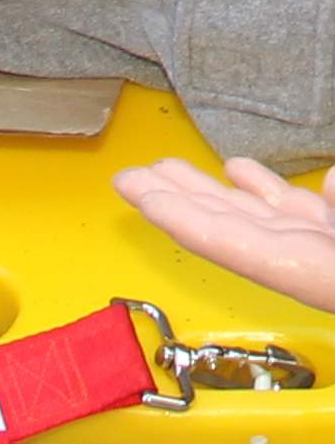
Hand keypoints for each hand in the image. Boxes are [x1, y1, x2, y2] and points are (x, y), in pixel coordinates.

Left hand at [115, 154, 334, 310]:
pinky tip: (233, 170)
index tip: (144, 201)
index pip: (234, 246)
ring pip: (254, 215)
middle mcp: (309, 264)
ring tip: (164, 167)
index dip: (184, 221)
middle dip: (176, 202)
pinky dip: (261, 188)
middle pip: (229, 228)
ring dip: (207, 190)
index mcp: (317, 275)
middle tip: (128, 178)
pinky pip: (293, 210)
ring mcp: (323, 247)